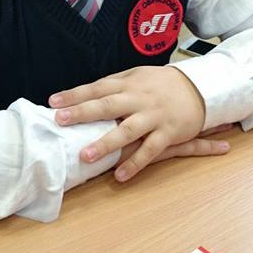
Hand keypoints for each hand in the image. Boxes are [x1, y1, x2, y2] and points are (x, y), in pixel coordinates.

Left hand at [49, 66, 211, 181]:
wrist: (199, 88)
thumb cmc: (160, 84)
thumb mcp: (136, 76)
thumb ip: (113, 85)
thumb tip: (83, 95)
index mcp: (128, 83)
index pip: (97, 87)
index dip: (74, 94)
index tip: (53, 102)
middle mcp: (138, 98)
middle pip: (107, 105)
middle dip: (83, 113)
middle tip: (60, 121)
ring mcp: (153, 116)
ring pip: (127, 130)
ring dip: (105, 143)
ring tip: (85, 156)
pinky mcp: (168, 133)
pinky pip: (150, 150)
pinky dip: (134, 163)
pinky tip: (119, 176)